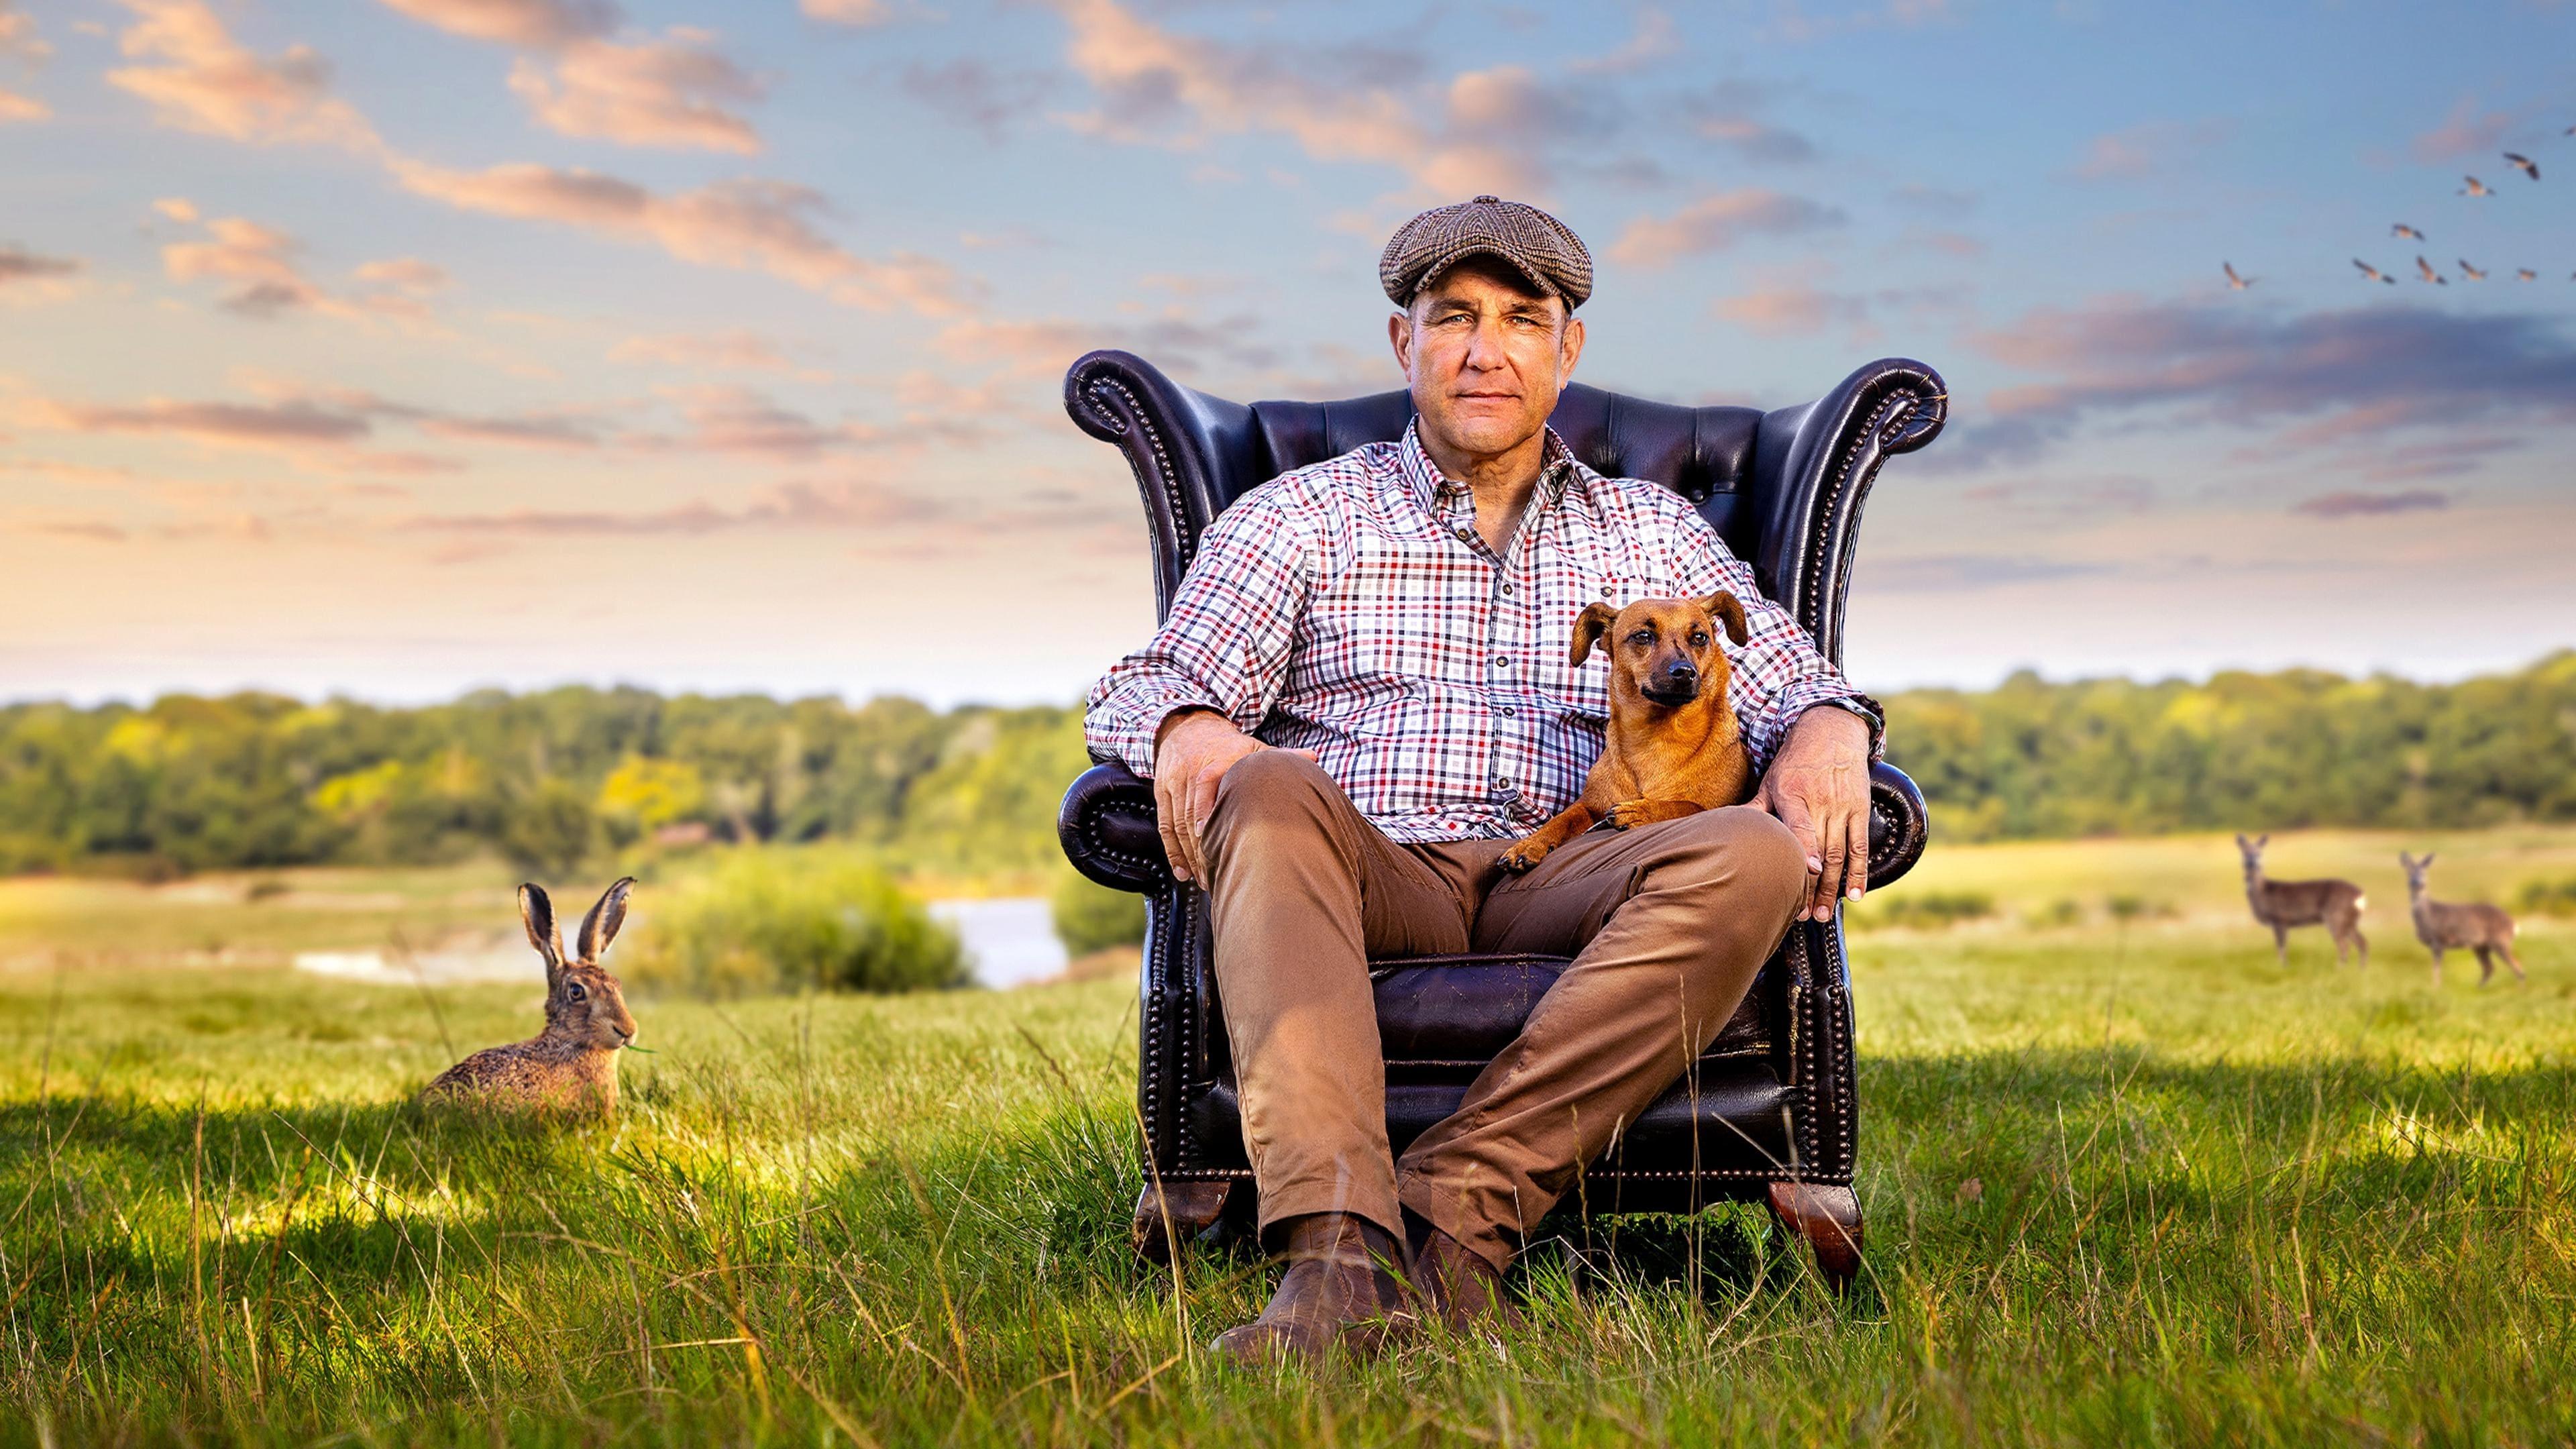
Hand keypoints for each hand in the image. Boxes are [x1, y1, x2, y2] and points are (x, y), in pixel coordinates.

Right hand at [1150, 710, 1310, 883]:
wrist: (1189, 728)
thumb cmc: (1226, 744)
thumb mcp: (1252, 747)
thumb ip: (1280, 756)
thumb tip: (1313, 760)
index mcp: (1215, 762)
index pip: (1206, 787)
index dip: (1208, 814)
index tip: (1214, 838)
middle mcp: (1191, 773)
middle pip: (1192, 815)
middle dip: (1203, 849)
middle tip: (1218, 876)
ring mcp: (1174, 784)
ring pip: (1178, 825)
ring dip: (1190, 856)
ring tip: (1206, 880)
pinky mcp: (1162, 793)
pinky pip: (1165, 826)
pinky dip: (1172, 851)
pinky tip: (1182, 872)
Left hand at [1753, 707, 1871, 921]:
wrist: (1832, 732)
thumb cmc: (1794, 762)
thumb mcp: (1770, 780)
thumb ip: (1754, 808)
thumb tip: (1725, 829)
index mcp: (1793, 795)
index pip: (1799, 826)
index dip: (1804, 848)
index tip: (1806, 870)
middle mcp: (1821, 803)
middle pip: (1819, 849)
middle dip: (1812, 885)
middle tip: (1802, 916)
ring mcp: (1843, 808)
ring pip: (1839, 854)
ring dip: (1832, 888)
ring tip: (1820, 915)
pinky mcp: (1860, 811)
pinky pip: (1860, 847)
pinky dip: (1859, 873)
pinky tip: (1854, 896)